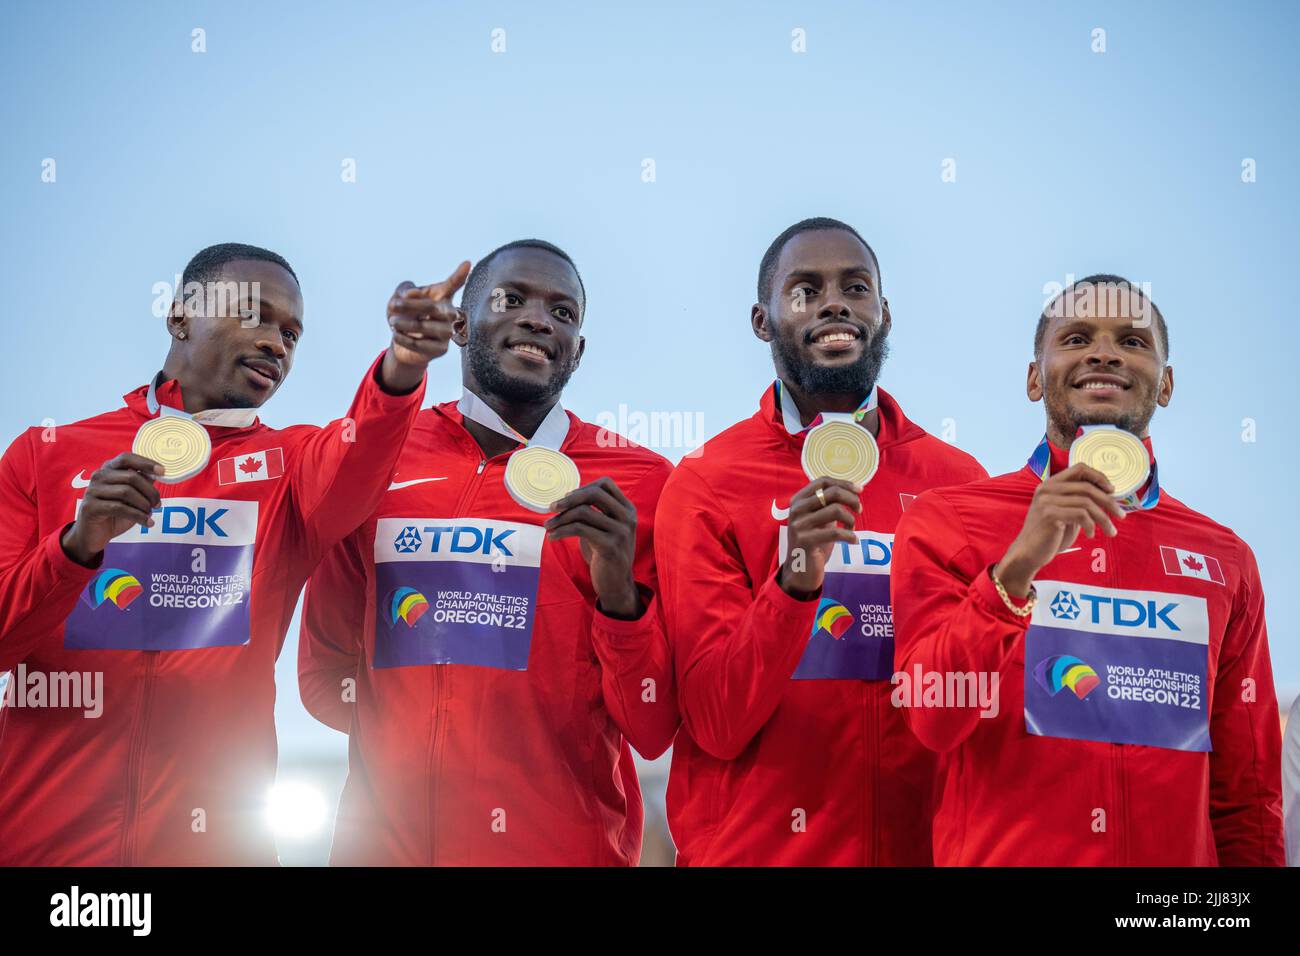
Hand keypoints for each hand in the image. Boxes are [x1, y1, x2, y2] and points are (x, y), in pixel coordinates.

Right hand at [61, 453, 164, 565]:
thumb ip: (142, 484)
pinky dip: (138, 516)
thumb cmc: (115, 514)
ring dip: (144, 505)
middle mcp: (98, 476)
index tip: (162, 471)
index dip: (146, 463)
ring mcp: (92, 491)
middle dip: (150, 492)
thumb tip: (158, 474)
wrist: (94, 535)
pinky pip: (120, 508)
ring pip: (126, 492)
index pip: (127, 458)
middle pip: (131, 477)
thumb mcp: (132, 497)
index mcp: (108, 469)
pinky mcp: (90, 507)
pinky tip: (147, 522)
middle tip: (157, 504)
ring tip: (150, 514)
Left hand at [380, 260, 470, 391]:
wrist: (401, 342)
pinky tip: (396, 334)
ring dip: (405, 324)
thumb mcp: (399, 297)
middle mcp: (449, 314)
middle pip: (432, 307)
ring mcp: (447, 333)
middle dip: (410, 306)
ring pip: (426, 327)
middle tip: (393, 305)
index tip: (467, 263)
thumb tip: (412, 294)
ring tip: (393, 322)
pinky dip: (404, 338)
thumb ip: (404, 290)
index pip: (452, 285)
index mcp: (441, 296)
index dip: (459, 275)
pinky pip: (421, 344)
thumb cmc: (404, 314)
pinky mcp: (441, 349)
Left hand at [545, 477, 640, 618]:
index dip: (583, 488)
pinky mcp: (610, 546)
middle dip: (569, 498)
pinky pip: (580, 529)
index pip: (605, 484)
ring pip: (584, 512)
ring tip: (548, 526)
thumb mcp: (602, 528)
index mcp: (627, 509)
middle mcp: (627, 517)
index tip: (566, 499)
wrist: (616, 583)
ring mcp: (621, 531)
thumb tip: (566, 497)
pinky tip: (552, 537)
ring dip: (561, 518)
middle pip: (594, 493)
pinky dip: (562, 531)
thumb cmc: (604, 553)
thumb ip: (593, 511)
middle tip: (552, 507)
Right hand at [777, 477, 861, 598]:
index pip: (822, 481)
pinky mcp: (806, 540)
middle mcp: (796, 509)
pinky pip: (836, 532)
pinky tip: (853, 541)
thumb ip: (828, 503)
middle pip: (832, 492)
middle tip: (859, 509)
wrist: (801, 569)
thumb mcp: (819, 518)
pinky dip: (850, 536)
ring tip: (852, 529)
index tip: (859, 490)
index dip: (844, 483)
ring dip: (851, 519)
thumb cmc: (814, 541)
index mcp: (798, 500)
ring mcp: (799, 525)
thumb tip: (853, 489)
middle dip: (852, 499)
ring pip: (836, 510)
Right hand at [993, 463, 1125, 596]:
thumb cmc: (1050, 535)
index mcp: (1050, 484)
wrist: (1028, 553)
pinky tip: (1090, 535)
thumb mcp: (1065, 512)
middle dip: (1109, 502)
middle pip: (1087, 487)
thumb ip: (1078, 501)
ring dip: (1104, 518)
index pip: (1080, 468)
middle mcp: (1047, 489)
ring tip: (1111, 531)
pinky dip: (1091, 526)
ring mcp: (1047, 501)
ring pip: (1087, 503)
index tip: (1112, 491)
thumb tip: (1108, 494)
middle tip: (1121, 515)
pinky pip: (1081, 515)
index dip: (1099, 477)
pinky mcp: (1049, 514)